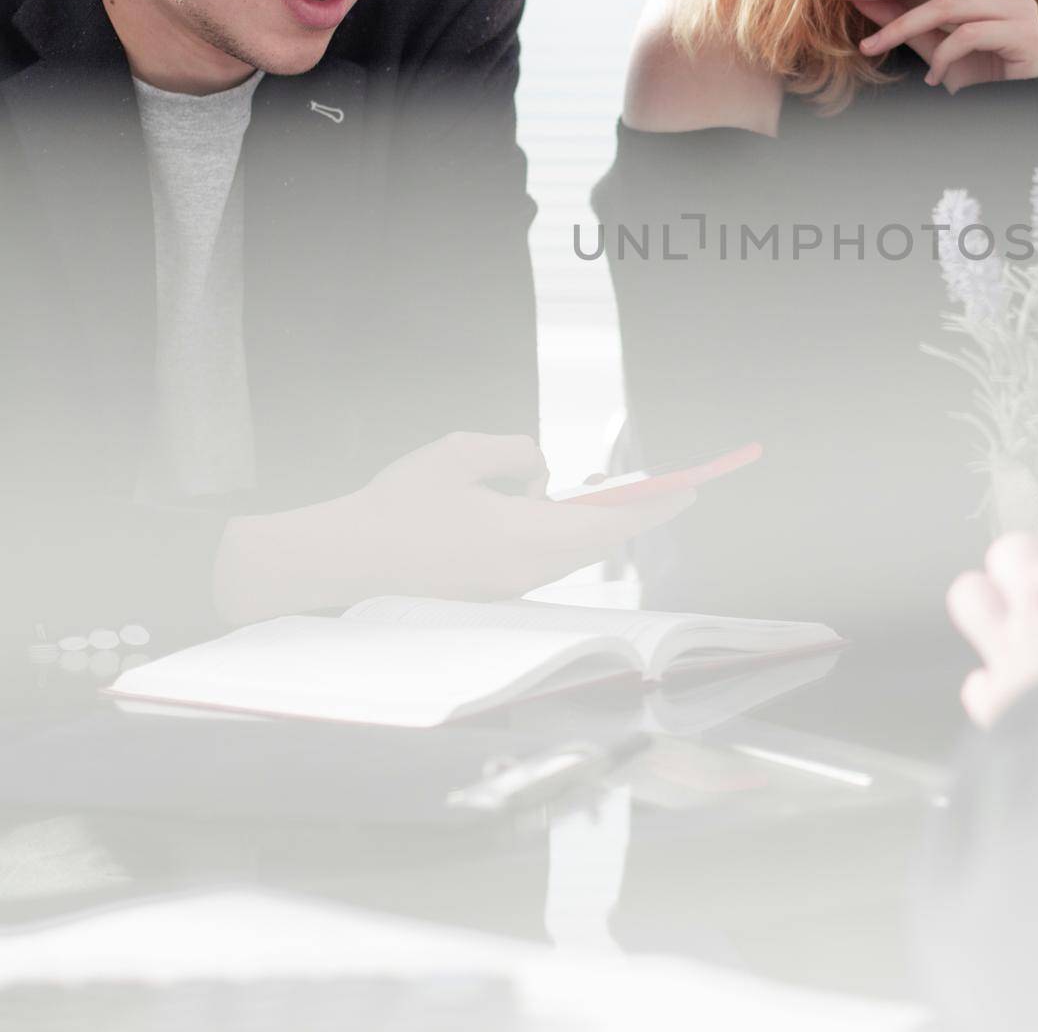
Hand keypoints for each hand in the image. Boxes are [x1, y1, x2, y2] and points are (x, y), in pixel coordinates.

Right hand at [214, 431, 692, 623]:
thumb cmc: (395, 505)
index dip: (653, 507)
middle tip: (661, 485)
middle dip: (629, 512)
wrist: (340, 561)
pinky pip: (540, 559)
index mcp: (523, 539)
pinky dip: (558, 534)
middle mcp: (523, 573)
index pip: (608, 525)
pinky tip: (546, 508)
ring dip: (590, 522)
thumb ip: (514, 452)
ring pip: (568, 551)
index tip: (689, 491)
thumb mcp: (459, 453)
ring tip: (602, 488)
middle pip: (596, 542)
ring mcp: (505, 590)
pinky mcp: (488, 594)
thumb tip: (540, 475)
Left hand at [835, 0, 1037, 92]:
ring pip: (948, 7)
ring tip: (870, 47)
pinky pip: (969, 35)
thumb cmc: (981, 79)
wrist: (1022, 112)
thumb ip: (904, 22)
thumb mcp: (934, 48)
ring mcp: (1020, 8)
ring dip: (902, 27)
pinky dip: (943, 57)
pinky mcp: (1026, 33)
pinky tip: (933, 79)